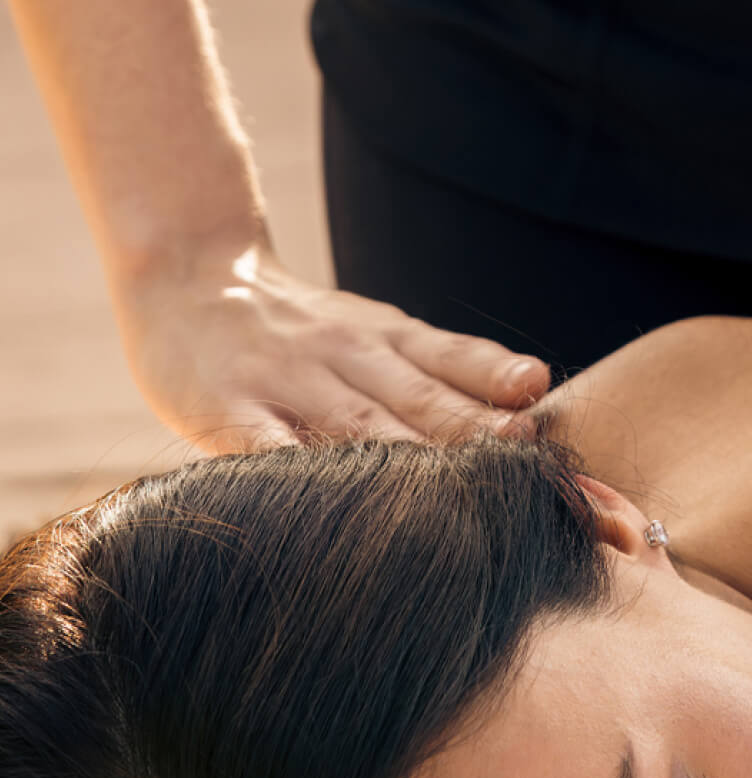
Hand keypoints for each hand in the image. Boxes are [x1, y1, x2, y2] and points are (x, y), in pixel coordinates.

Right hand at [118, 239, 549, 452]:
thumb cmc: (297, 327)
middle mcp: (348, 356)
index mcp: (389, 339)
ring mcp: (288, 383)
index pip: (456, 361)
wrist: (185, 274)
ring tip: (455, 492)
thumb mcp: (376, 330)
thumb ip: (443, 367)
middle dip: (474, 434)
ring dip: (409, 459)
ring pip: (358, 426)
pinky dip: (301, 476)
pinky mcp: (229, 412)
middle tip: (523, 462)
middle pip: (420, 400)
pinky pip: (269, 450)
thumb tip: (533, 401)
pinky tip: (331, 504)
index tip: (540, 416)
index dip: (499, 388)